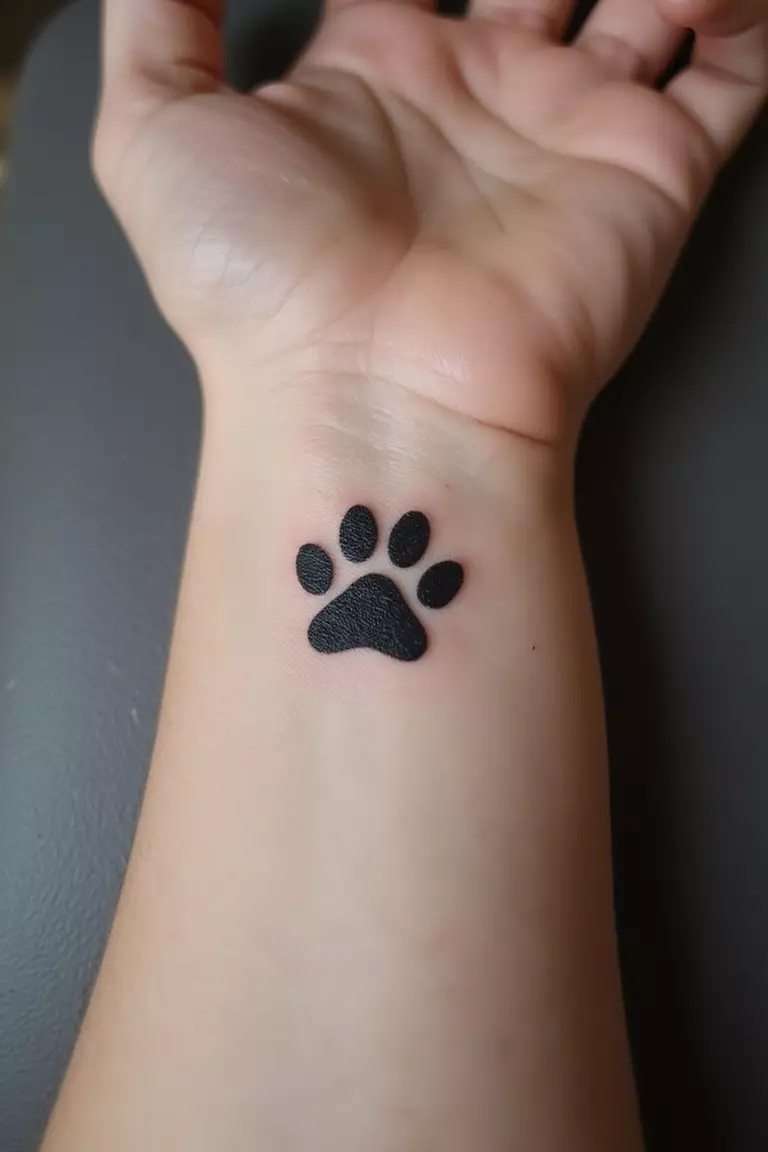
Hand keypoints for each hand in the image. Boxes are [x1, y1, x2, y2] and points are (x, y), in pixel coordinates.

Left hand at [96, 0, 766, 440]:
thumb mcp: (152, 131)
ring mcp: (571, 129)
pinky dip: (738, 11)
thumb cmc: (257, 288)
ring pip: (645, 2)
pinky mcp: (651, 170)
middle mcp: (480, 95)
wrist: (369, 404)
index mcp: (376, 69)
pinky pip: (730, 70)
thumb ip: (157, 18)